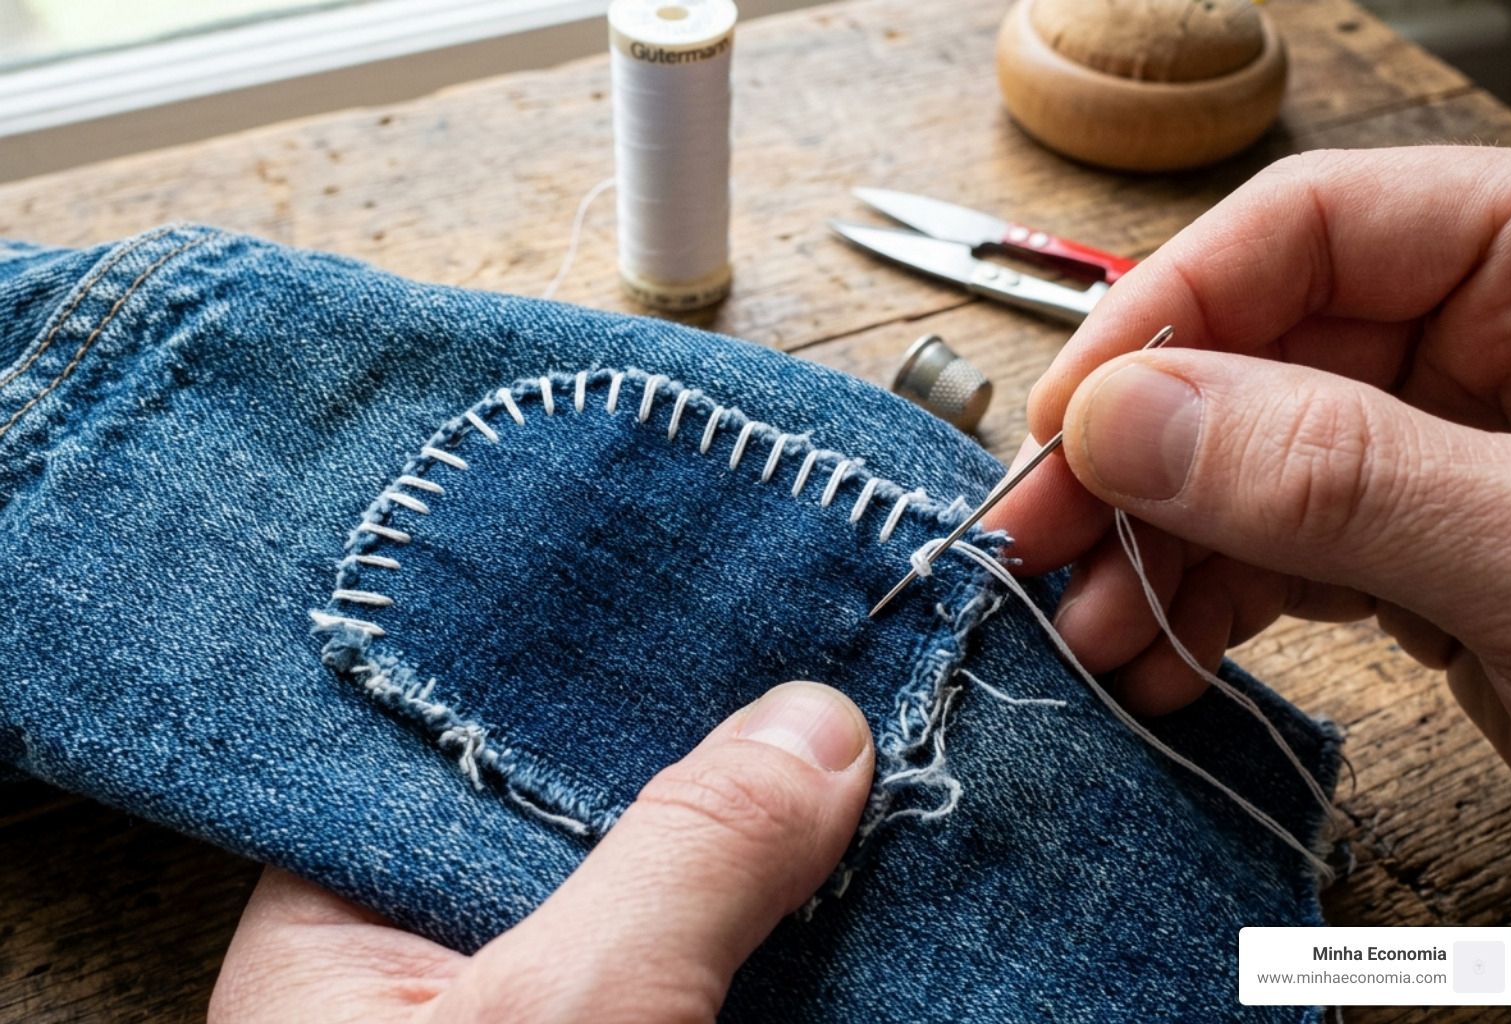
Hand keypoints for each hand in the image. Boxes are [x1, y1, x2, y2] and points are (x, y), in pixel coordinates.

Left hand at [208, 681, 873, 1022]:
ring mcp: (550, 1011)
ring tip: (880, 727)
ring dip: (777, 840)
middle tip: (842, 636)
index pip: (480, 724)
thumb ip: (679, 861)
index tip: (736, 578)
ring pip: (675, 891)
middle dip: (723, 748)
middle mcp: (444, 951)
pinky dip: (797, 935)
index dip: (610, 650)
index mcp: (350, 907)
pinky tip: (876, 873)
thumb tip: (814, 720)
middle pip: (595, 805)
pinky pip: (721, 969)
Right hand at [988, 146, 1510, 793]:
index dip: (1170, 313)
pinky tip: (1149, 662)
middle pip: (1259, 355)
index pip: (1317, 227)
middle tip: (1030, 542)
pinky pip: (1289, 556)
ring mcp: (1456, 455)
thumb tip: (1124, 415)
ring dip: (1153, 553)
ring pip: (1254, 468)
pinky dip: (1208, 610)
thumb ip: (1333, 472)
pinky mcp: (1436, 556)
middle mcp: (1500, 342)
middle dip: (1136, 462)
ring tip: (1081, 633)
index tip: (1069, 418)